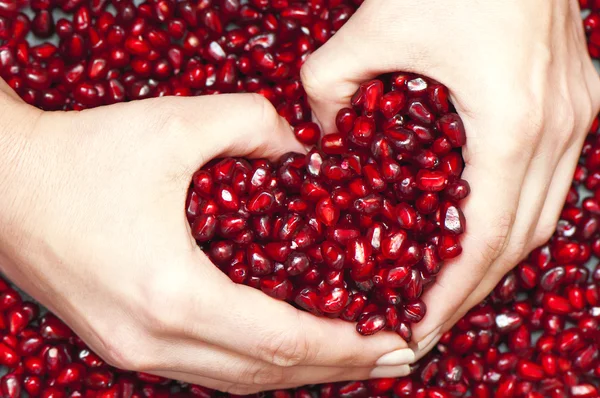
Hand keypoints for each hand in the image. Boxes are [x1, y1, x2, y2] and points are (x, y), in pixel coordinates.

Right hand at [0, 87, 414, 393]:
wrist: (1, 186)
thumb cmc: (79, 156)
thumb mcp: (172, 124)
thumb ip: (250, 123)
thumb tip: (300, 147)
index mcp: (170, 295)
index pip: (282, 340)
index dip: (346, 346)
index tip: (396, 340)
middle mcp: (155, 341)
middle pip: (268, 374)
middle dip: (340, 370)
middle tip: (397, 358)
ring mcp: (137, 351)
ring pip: (240, 380)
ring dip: (302, 373)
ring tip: (354, 359)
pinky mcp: (127, 343)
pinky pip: (212, 368)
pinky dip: (260, 364)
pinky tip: (287, 349)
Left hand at [300, 0, 599, 357]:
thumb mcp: (374, 27)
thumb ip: (330, 85)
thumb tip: (319, 137)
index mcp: (514, 121)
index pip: (486, 238)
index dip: (452, 292)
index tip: (417, 328)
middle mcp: (562, 127)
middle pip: (521, 240)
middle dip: (473, 289)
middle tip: (428, 322)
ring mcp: (580, 113)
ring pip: (543, 217)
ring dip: (496, 258)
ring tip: (451, 287)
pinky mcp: (577, 99)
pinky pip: (549, 181)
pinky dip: (513, 215)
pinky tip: (478, 226)